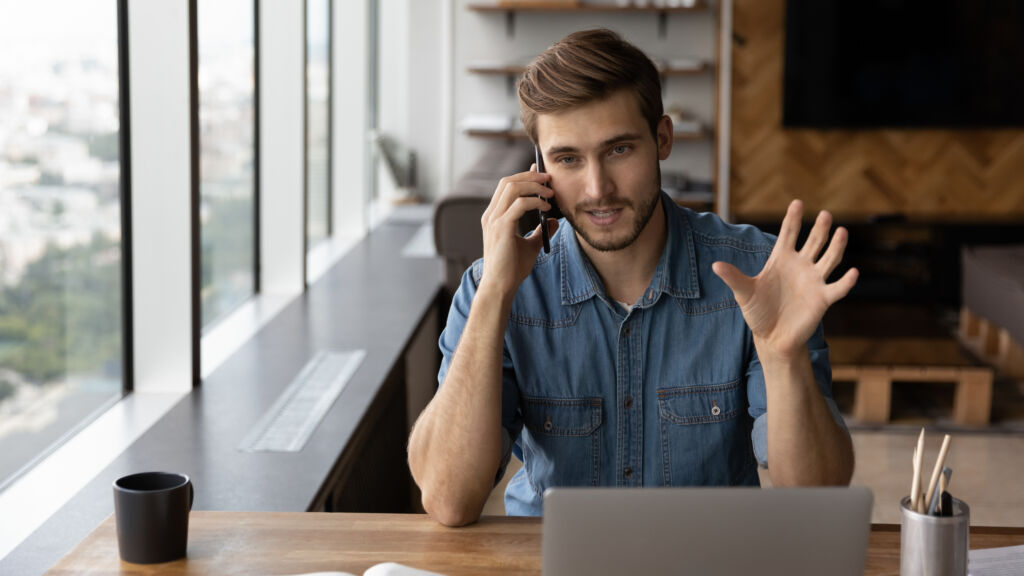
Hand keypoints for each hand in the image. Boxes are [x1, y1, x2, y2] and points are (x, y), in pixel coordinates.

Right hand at [478, 165, 558, 296]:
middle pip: (508, 181)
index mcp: (494, 216)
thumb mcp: (530, 246)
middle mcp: (491, 215)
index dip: (524, 176)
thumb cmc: (511, 269)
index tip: (540, 172)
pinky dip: (535, 201)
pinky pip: (519, 204)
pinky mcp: (501, 227)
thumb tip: (553, 221)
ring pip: (512, 188)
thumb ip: (540, 231)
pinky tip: (546, 208)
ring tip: (550, 193)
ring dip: (534, 186)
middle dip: (530, 176)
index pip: (506, 186)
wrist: (501, 286)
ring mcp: (494, 220)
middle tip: (549, 179)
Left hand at [712, 200, 857, 359]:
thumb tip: (715, 265)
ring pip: (830, 259)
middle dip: (819, 228)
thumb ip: (733, 277)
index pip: (789, 234)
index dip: (793, 219)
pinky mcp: (822, 299)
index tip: (797, 202)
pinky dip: (846, 282)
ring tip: (842, 231)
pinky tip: (854, 272)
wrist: (772, 337)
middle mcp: (801, 266)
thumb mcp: (744, 293)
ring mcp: (813, 281)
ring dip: (836, 246)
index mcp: (781, 259)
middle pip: (813, 242)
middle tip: (825, 214)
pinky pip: (838, 288)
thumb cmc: (758, 311)